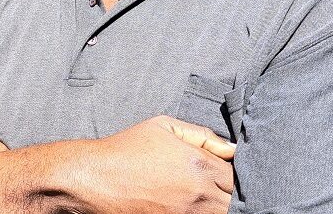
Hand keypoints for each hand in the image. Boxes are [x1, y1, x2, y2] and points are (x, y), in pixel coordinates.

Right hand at [77, 115, 235, 213]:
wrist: (94, 179)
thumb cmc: (126, 149)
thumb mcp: (163, 126)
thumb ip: (202, 135)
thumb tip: (231, 148)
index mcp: (199, 165)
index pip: (237, 178)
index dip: (236, 176)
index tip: (226, 174)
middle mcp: (198, 193)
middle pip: (234, 202)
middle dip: (231, 195)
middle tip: (219, 188)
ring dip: (217, 207)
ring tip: (203, 198)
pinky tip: (191, 208)